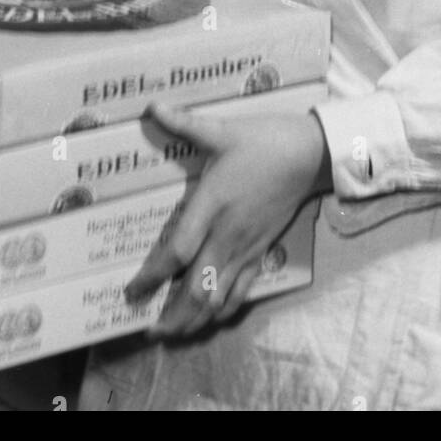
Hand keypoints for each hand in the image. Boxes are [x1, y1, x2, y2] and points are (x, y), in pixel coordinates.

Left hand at [124, 101, 330, 338]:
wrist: (310, 155)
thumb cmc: (263, 141)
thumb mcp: (222, 130)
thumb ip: (185, 122)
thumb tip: (152, 106)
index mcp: (212, 205)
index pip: (177, 251)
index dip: (152, 277)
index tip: (131, 291)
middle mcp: (227, 233)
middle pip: (197, 288)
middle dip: (173, 316)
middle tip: (149, 331)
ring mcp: (247, 246)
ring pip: (220, 296)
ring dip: (196, 319)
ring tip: (174, 334)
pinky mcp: (262, 250)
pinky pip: (244, 289)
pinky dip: (226, 308)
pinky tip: (213, 318)